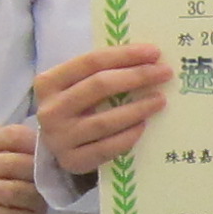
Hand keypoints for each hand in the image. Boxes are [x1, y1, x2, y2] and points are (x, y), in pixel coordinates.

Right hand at [36, 44, 174, 176]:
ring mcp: (59, 138)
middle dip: (137, 76)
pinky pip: (107, 148)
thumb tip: (146, 58)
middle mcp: (50, 110)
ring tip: (160, 100)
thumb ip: (100, 72)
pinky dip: (128, 136)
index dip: (124, 55)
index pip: (90, 62)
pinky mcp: (73, 161)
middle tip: (164, 73)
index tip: (154, 52)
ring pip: (105, 121)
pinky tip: (144, 125)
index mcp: (48, 82)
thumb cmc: (75, 109)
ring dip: (138, 108)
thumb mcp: (77, 87)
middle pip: (99, 86)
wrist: (58, 148)